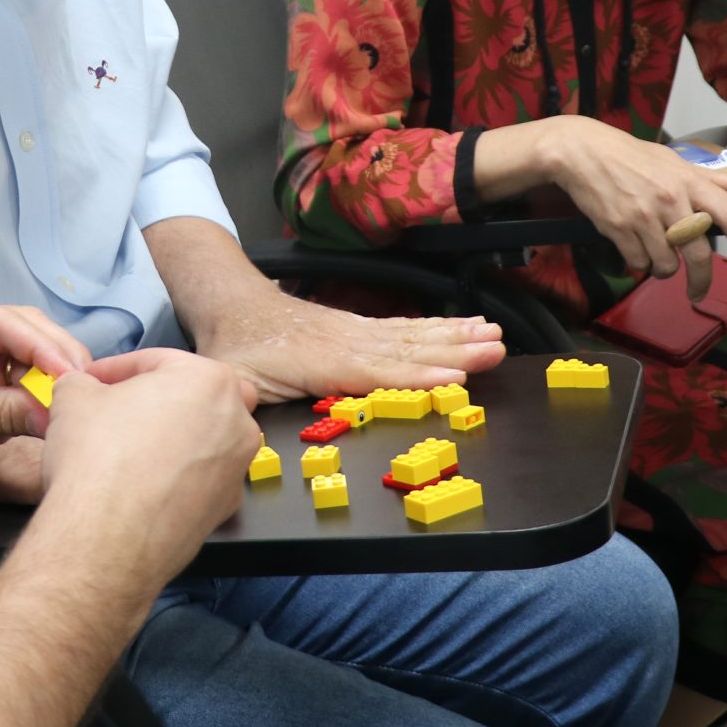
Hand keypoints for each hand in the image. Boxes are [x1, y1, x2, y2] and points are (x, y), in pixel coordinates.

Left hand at [0, 292, 92, 511]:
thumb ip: (3, 411)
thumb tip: (56, 411)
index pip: (7, 323)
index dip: (45, 349)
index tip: (73, 377)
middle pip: (30, 334)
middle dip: (57, 363)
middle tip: (84, 395)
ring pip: (39, 358)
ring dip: (56, 382)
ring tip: (73, 409)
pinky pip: (34, 385)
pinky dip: (49, 400)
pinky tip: (61, 415)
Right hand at [0, 348, 258, 506]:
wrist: (105, 539)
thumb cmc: (97, 460)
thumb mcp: (73, 396)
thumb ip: (82, 381)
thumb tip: (81, 387)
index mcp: (209, 379)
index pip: (156, 361)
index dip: (115, 370)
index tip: (93, 381)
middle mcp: (236, 421)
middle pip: (190, 397)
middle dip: (154, 400)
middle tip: (114, 411)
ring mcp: (236, 468)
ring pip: (201, 438)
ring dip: (168, 438)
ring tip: (125, 451)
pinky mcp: (225, 508)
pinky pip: (199, 479)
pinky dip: (175, 477)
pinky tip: (140, 485)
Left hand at [190, 286, 504, 404]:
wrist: (233, 302)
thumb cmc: (234, 347)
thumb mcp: (232, 378)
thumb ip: (245, 401)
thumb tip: (248, 424)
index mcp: (320, 361)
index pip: (376, 373)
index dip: (416, 379)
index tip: (455, 378)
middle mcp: (347, 342)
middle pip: (408, 351)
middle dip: (455, 352)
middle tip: (495, 350)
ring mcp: (356, 331)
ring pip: (413, 336)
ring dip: (456, 336)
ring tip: (493, 335)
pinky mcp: (359, 327)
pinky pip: (404, 328)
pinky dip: (438, 327)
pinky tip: (463, 325)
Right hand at [538, 119, 726, 300]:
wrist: (582, 152)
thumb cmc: (630, 156)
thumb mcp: (674, 162)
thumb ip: (711, 179)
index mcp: (689, 182)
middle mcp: (670, 200)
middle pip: (698, 254)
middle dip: (701, 281)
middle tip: (698, 292)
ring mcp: (643, 215)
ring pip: (665, 264)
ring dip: (662, 268)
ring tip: (655, 256)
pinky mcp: (617, 227)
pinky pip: (638, 262)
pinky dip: (639, 262)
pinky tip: (634, 249)